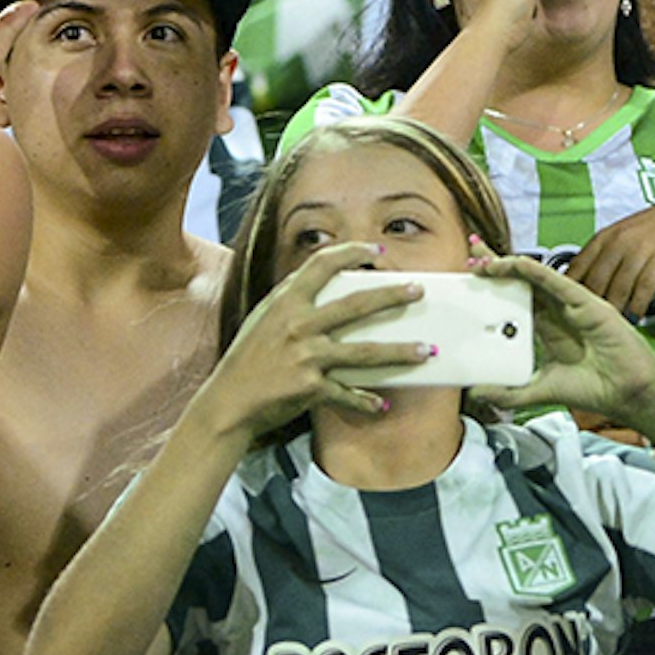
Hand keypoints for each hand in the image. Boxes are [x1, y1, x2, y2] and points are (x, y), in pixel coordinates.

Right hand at [192, 244, 424, 438]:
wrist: (227, 403)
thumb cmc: (246, 360)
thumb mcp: (263, 320)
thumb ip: (291, 300)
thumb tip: (318, 279)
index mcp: (286, 303)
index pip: (322, 266)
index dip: (351, 253)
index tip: (376, 251)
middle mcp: (299, 326)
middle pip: (356, 304)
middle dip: (393, 296)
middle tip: (419, 291)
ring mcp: (306, 357)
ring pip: (364, 352)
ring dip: (399, 352)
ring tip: (426, 350)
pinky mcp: (310, 387)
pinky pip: (347, 393)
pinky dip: (365, 400)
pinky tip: (382, 403)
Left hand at [480, 253, 654, 429]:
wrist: (627, 394)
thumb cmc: (594, 388)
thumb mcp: (540, 390)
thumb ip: (510, 391)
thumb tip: (475, 391)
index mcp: (547, 329)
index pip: (515, 300)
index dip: (494, 286)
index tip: (469, 277)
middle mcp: (557, 312)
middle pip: (521, 282)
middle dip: (496, 267)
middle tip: (471, 255)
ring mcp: (571, 304)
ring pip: (534, 277)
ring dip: (508, 265)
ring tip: (482, 261)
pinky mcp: (586, 302)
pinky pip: (555, 282)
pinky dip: (533, 271)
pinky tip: (513, 264)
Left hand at [564, 201, 654, 319]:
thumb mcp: (623, 237)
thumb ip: (600, 257)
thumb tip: (573, 282)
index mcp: (605, 237)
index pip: (577, 267)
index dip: (566, 291)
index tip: (561, 311)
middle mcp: (620, 240)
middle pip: (595, 281)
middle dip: (588, 307)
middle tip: (583, 328)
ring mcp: (641, 247)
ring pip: (619, 286)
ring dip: (613, 310)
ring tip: (609, 328)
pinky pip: (645, 286)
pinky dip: (638, 305)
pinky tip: (635, 317)